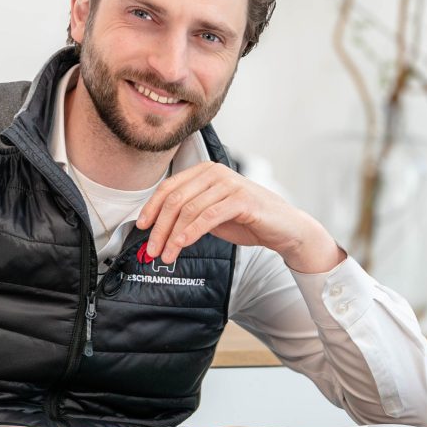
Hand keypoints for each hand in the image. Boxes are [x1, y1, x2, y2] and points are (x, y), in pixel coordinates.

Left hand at [136, 162, 344, 272]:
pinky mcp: (241, 199)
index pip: (169, 187)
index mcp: (205, 171)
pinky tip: (181, 246)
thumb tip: (156, 228)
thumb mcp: (210, 215)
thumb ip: (188, 215)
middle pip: (175, 199)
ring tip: (165, 255)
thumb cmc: (247, 221)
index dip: (151, 208)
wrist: (285, 229)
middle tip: (151, 249)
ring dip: (172, 236)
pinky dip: (190, 233)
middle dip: (159, 227)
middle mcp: (215, 172)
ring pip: (188, 210)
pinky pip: (207, 217)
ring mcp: (229, 184)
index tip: (141, 227)